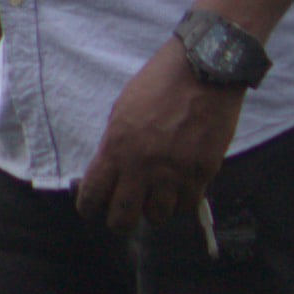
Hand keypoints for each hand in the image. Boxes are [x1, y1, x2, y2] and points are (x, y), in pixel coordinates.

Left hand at [77, 36, 244, 231]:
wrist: (203, 70)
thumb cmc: (159, 84)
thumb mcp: (122, 111)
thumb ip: (115, 145)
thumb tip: (112, 172)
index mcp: (115, 148)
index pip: (93, 194)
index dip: (90, 208)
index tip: (92, 210)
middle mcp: (142, 166)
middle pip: (123, 218)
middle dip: (119, 222)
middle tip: (123, 217)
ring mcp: (174, 172)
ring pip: (158, 216)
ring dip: (155, 211)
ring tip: (156, 199)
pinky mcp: (203, 172)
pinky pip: (189, 204)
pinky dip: (183, 203)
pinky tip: (180, 192)